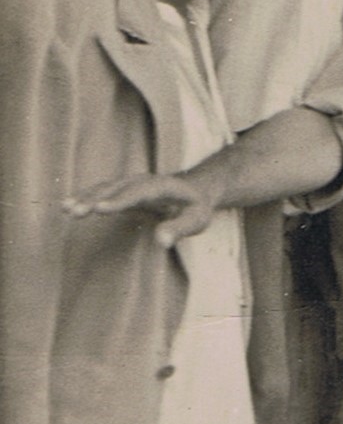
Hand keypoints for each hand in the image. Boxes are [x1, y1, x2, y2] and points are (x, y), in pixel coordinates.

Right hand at [64, 173, 217, 247]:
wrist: (194, 189)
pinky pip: (101, 192)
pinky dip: (84, 197)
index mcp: (162, 186)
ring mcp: (130, 184)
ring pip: (104, 188)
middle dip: (94, 199)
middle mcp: (142, 181)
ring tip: (65, 209)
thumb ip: (180, 229)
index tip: (100, 209)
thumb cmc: (196, 207)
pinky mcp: (122, 190)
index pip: (139, 192)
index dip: (119, 200)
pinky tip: (67, 206)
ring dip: (85, 198)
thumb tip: (161, 242)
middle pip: (116, 189)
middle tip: (74, 212)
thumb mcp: (196, 219)